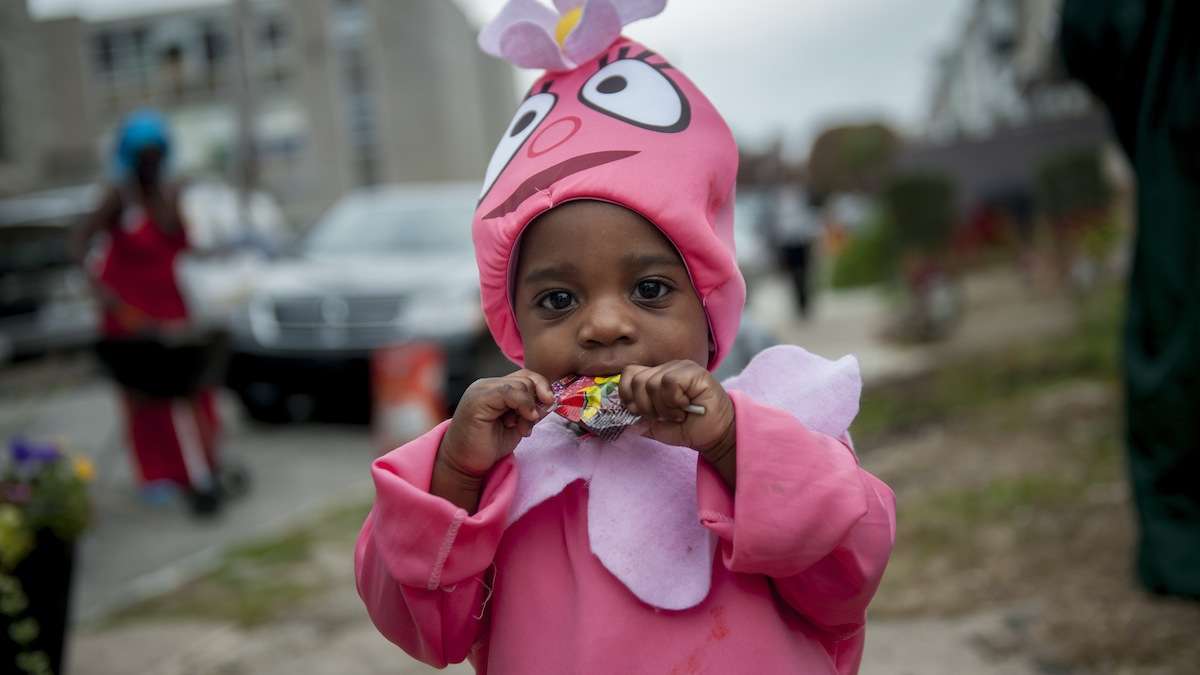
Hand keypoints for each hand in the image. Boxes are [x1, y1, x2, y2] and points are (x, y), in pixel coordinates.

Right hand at [437, 370, 554, 480]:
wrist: (463, 463)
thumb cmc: (488, 446)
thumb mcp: (517, 425)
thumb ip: (531, 410)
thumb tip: (551, 399)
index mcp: (495, 388)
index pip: (526, 377)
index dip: (542, 389)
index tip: (550, 406)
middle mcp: (487, 384)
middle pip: (526, 378)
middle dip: (536, 402)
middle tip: (529, 425)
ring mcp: (482, 389)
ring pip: (520, 384)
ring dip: (529, 409)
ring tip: (521, 429)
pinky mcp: (479, 398)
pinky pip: (509, 391)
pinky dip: (523, 405)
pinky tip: (518, 424)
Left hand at [618, 361, 735, 461]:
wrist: (715, 435)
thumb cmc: (688, 428)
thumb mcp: (656, 426)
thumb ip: (638, 418)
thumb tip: (620, 415)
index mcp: (655, 377)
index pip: (629, 374)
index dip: (628, 394)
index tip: (639, 412)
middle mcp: (666, 368)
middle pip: (637, 380)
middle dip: (645, 407)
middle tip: (663, 417)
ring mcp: (680, 367)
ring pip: (652, 383)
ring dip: (663, 408)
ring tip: (677, 414)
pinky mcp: (694, 371)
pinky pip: (670, 382)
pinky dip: (674, 401)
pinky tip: (686, 407)